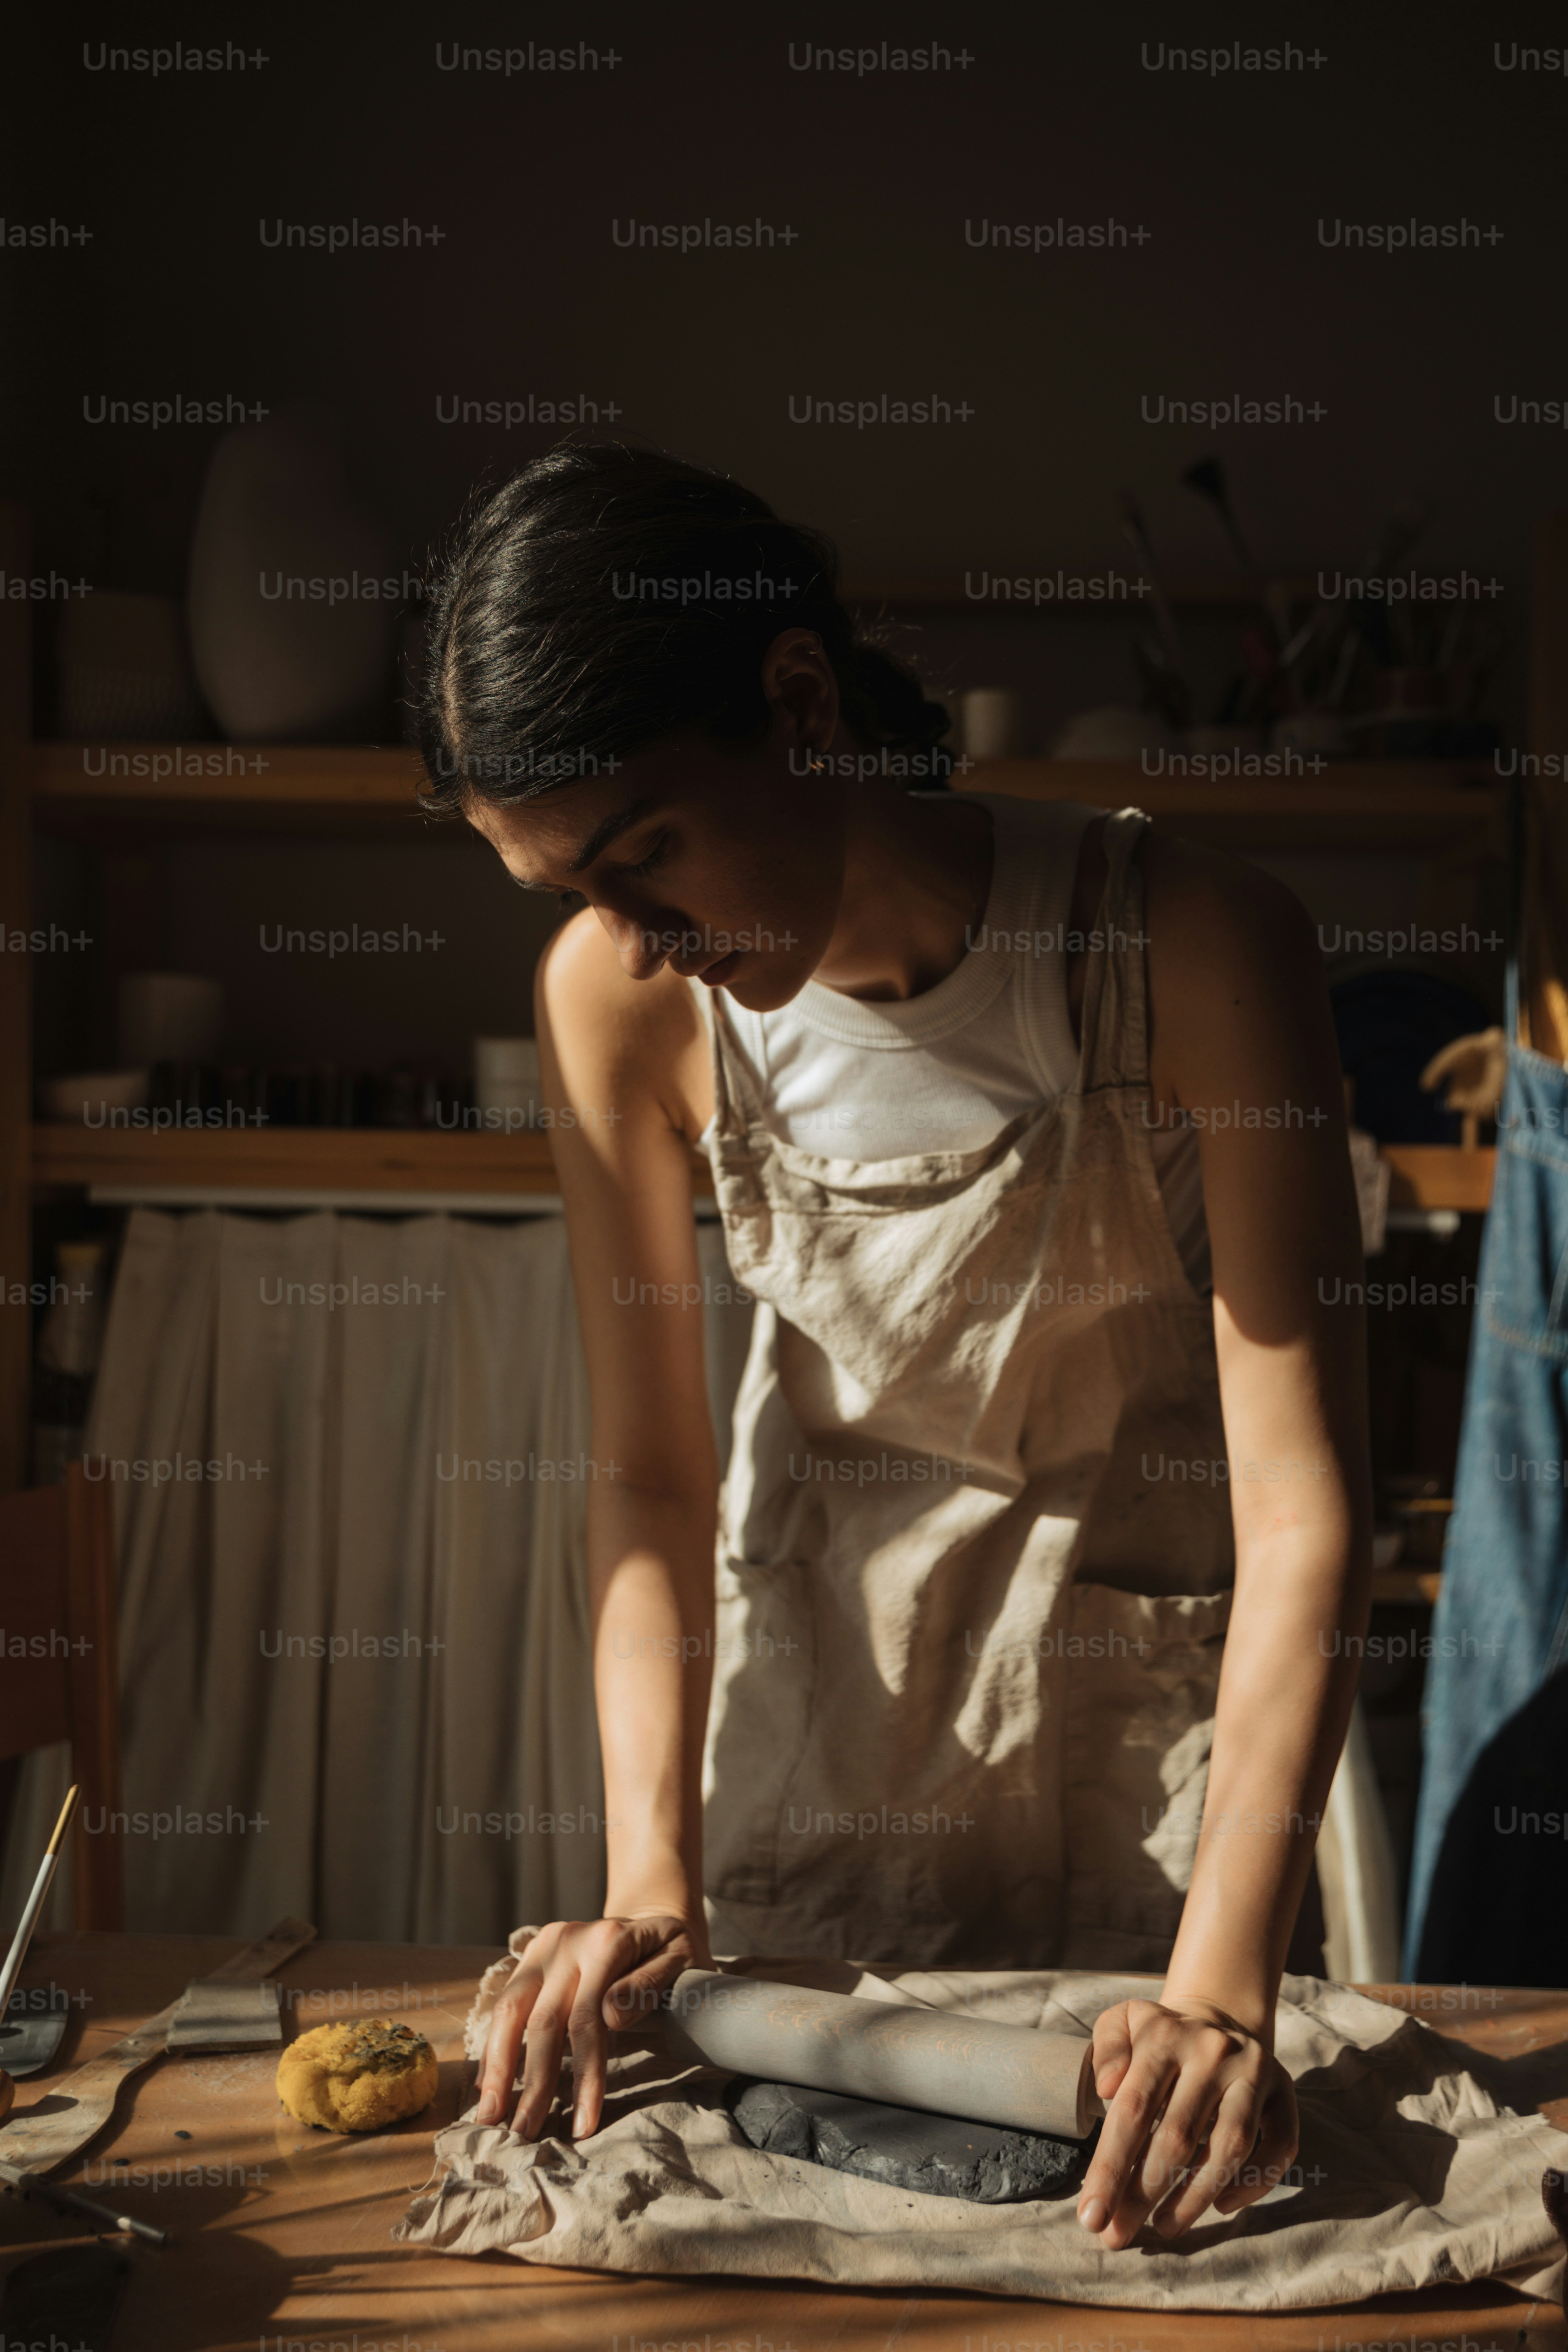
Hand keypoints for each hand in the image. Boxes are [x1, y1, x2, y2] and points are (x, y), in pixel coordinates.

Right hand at [474, 1911, 710, 2140]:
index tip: (584, 2126)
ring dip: (498, 2067)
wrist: (652, 1918)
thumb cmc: (672, 1951)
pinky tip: (487, 2083)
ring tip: (490, 2117)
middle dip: (532, 2083)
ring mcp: (544, 1947)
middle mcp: (568, 1941)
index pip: (588, 2019)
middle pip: (542, 2020)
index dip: (584, 2076)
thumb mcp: (680, 1962)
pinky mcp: (531, 1956)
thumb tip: (611, 2015)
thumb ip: (648, 1986)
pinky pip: (505, 2003)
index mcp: (607, 1942)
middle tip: (523, 2134)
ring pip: (510, 2009)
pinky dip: (495, 2045)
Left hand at [1075, 1994, 1296, 2247]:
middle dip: (1144, 2195)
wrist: (1219, 2017)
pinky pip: (1279, 2146)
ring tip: (1166, 2227)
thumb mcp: (1122, 2024)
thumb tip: (1107, 2088)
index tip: (1090, 2216)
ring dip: (1194, 2197)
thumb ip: (1106, 2049)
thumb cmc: (1159, 2037)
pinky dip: (1254, 2184)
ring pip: (1230, 2146)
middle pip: (1177, 2136)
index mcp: (1165, 2036)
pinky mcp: (1284, 2092)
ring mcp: (1253, 2072)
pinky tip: (1221, 2205)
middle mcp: (1212, 2052)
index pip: (1133, 2109)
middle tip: (1119, 2237)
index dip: (1110, 2168)